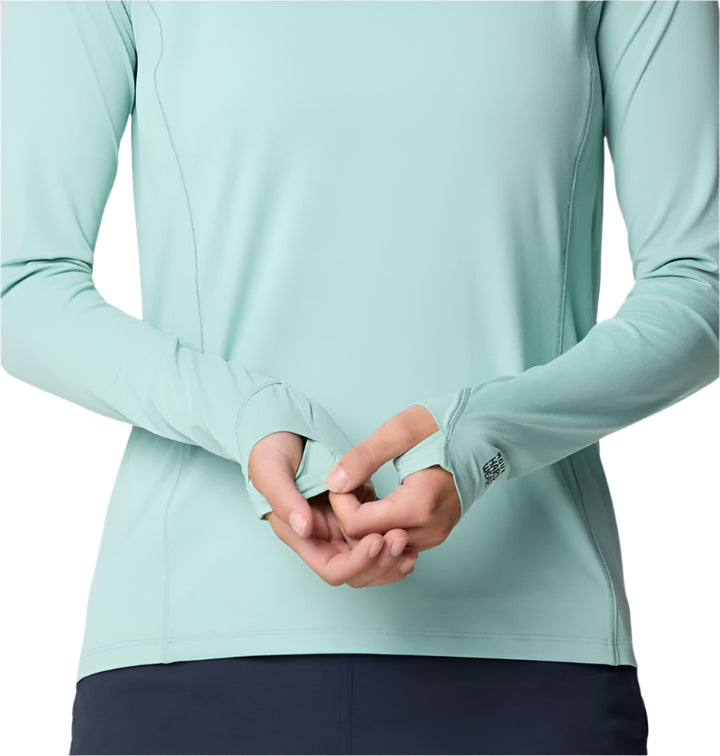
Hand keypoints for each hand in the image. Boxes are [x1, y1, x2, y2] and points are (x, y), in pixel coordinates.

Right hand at [248, 431, 418, 586]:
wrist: (280, 432)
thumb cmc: (271, 451)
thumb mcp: (270, 470)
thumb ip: (284, 500)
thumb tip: (304, 528)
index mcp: (301, 536)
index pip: (333, 569)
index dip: (357, 563)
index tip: (377, 541)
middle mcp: (323, 537)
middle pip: (357, 572)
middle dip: (380, 562)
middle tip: (401, 540)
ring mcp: (341, 525)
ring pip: (371, 558)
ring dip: (390, 556)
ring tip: (408, 541)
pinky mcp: (357, 508)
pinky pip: (378, 534)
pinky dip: (393, 540)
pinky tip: (410, 535)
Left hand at [324, 405, 461, 551]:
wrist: (486, 434)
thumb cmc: (447, 426)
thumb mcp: (401, 430)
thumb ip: (364, 457)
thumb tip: (334, 482)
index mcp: (419, 505)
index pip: (358, 526)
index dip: (340, 504)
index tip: (341, 480)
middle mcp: (428, 529)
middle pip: (367, 542)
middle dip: (348, 514)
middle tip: (349, 484)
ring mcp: (434, 536)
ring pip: (380, 546)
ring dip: (362, 523)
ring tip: (364, 490)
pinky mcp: (435, 534)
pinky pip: (395, 542)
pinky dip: (378, 527)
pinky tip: (377, 501)